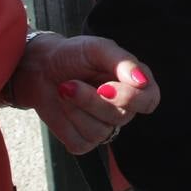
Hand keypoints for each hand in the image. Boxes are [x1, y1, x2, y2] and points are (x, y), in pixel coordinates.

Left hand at [10, 33, 160, 154]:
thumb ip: (123, 61)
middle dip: (92, 101)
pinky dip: (66, 124)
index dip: (131, 98)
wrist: (40, 68)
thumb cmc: (73, 54)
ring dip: (76, 109)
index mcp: (135, 83)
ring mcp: (105, 126)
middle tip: (71, 83)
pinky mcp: (84, 141)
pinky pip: (81, 142)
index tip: (105, 85)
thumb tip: (142, 82)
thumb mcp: (97, 49)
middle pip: (121, 117)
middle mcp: (123, 107)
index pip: (149, 100)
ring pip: (100, 131)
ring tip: (64, 89)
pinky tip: (63, 107)